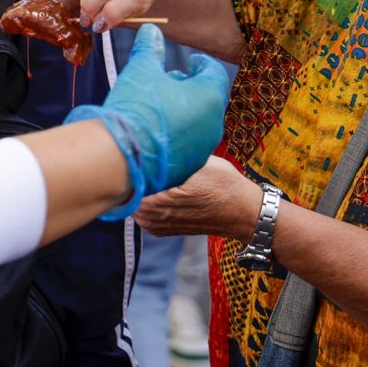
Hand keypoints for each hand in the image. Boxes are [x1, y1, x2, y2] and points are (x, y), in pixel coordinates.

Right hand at [65, 24, 229, 219]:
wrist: (121, 158)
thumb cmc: (136, 108)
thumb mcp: (141, 70)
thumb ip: (149, 48)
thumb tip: (151, 30)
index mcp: (209, 96)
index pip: (213, 73)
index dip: (201, 64)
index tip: (192, 61)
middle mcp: (213, 124)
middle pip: (207, 99)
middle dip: (190, 88)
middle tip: (172, 81)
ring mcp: (202, 150)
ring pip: (198, 124)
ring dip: (184, 113)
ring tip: (161, 106)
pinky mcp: (188, 169)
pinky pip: (186, 146)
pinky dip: (176, 136)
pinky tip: (155, 132)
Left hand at [136, 156, 261, 239]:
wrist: (242, 213)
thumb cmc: (225, 185)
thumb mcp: (203, 162)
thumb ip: (175, 154)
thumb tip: (153, 138)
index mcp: (162, 199)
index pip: (127, 179)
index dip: (127, 162)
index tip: (133, 147)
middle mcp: (155, 215)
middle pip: (125, 191)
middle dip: (130, 173)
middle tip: (136, 154)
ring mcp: (154, 224)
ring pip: (130, 201)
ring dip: (135, 186)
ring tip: (147, 169)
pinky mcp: (157, 229)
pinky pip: (138, 210)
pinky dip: (142, 198)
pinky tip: (155, 185)